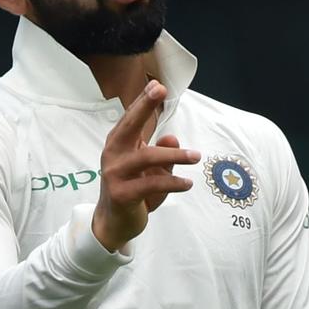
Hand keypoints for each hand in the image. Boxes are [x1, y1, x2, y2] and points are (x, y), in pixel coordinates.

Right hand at [92, 80, 199, 251]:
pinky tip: (187, 184)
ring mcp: (114, 174)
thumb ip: (162, 155)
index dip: (142, 100)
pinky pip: (151, 184)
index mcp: (118, 144)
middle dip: (144, 106)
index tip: (156, 84)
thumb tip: (172, 139)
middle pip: (129, 126)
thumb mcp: (151, 171)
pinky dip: (172, 183)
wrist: (114, 223)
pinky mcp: (121, 194)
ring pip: (146, 157)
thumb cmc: (132, 191)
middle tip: (160, 91)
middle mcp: (113, 155)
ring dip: (174, 156)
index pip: (130, 118)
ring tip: (195, 156)